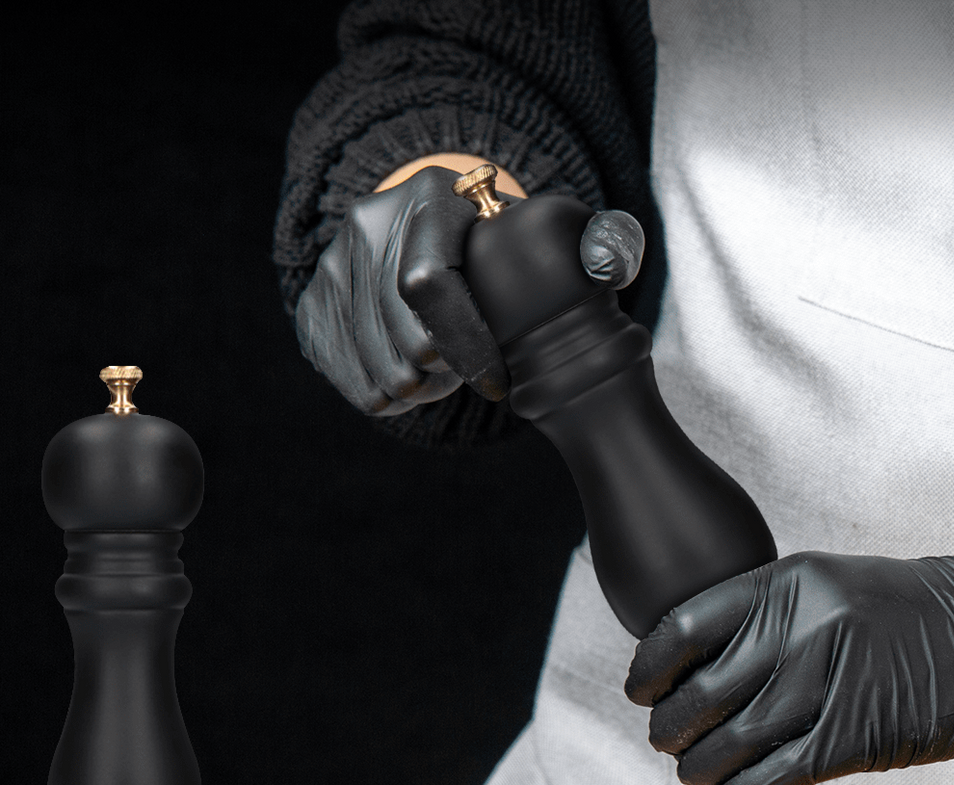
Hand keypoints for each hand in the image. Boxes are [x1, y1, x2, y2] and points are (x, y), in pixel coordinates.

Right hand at [295, 165, 644, 415]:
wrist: (434, 232)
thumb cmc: (503, 251)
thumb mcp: (547, 235)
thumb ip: (594, 246)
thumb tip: (616, 257)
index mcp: (430, 199)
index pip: (427, 283)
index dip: (465, 344)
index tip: (495, 380)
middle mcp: (369, 222)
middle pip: (402, 338)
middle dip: (444, 377)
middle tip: (466, 377)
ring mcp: (334, 262)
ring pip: (374, 365)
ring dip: (415, 390)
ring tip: (440, 375)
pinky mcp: (314, 301)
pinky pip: (343, 373)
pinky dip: (379, 394)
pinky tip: (409, 384)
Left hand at [625, 472, 953, 784]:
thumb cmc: (924, 613)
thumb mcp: (839, 587)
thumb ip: (776, 619)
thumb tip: (711, 666)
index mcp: (788, 582)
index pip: (682, 627)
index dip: (650, 669)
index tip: (643, 692)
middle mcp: (799, 627)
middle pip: (698, 693)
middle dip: (672, 730)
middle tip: (670, 744)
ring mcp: (828, 681)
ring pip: (731, 741)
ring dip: (702, 770)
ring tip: (699, 777)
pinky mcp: (856, 735)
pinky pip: (774, 776)